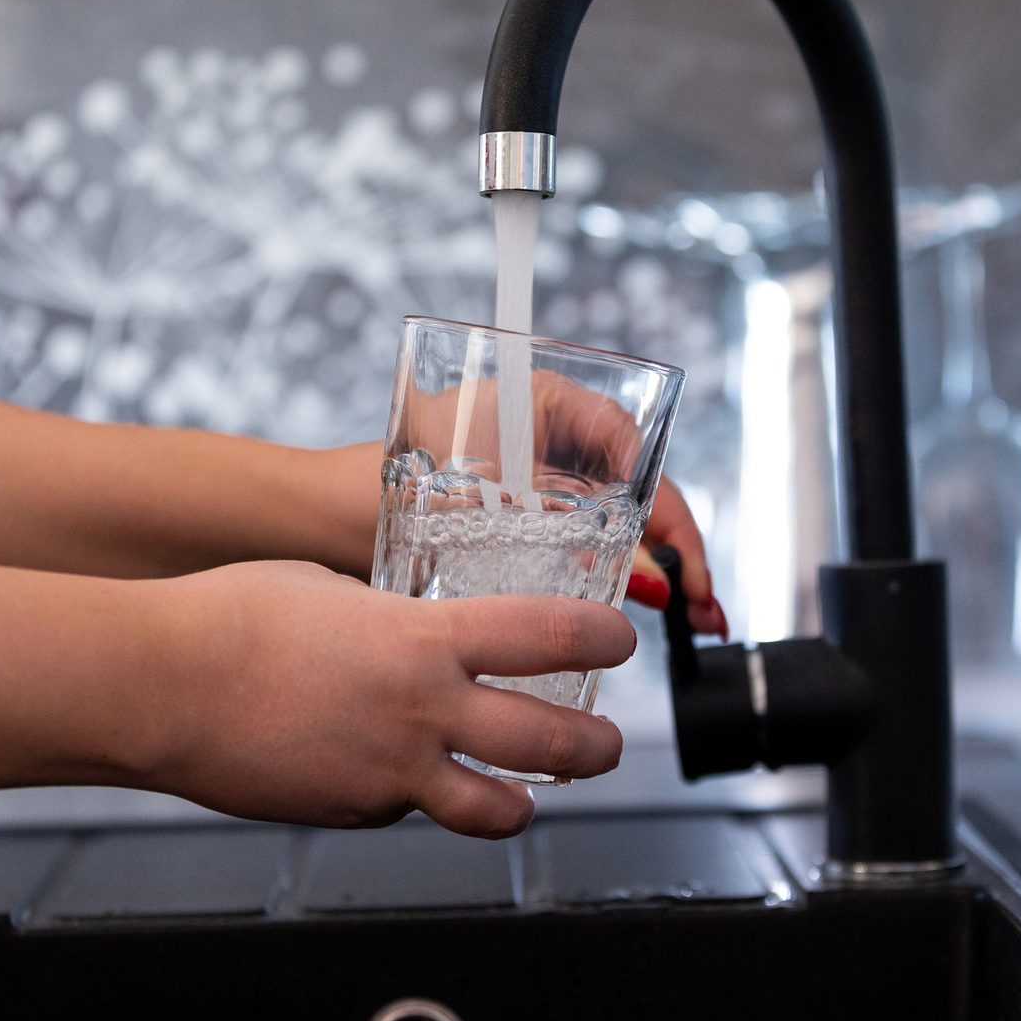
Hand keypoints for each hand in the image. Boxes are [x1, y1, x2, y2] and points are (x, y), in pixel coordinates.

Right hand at [145, 561, 634, 837]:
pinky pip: (408, 809)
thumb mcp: (337, 591)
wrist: (161, 683)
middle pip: (550, 743)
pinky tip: (403, 776)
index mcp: (425, 640)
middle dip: (595, 748)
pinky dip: (420, 797)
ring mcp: (390, 772)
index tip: (617, 639)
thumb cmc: (234, 616)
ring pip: (495, 809)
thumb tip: (421, 631)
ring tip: (534, 795)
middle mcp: (422, 712)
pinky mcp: (353, 810)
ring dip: (526, 802)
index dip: (600, 641)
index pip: (549, 638)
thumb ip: (396, 616)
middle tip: (607, 744)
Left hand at [389, 370, 727, 634]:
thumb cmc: (380, 482)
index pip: (635, 453)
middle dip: (677, 551)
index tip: (685, 567)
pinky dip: (615, 579)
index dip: (671, 514)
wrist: (316, 521)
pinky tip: (643, 613)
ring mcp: (537, 483)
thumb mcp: (487, 502)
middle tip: (704, 608)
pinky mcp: (521, 525)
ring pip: (618, 525)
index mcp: (547, 401)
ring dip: (657, 570)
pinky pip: (583, 548)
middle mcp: (549, 438)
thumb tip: (645, 577)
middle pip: (638, 493)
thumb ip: (565, 534)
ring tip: (693, 620)